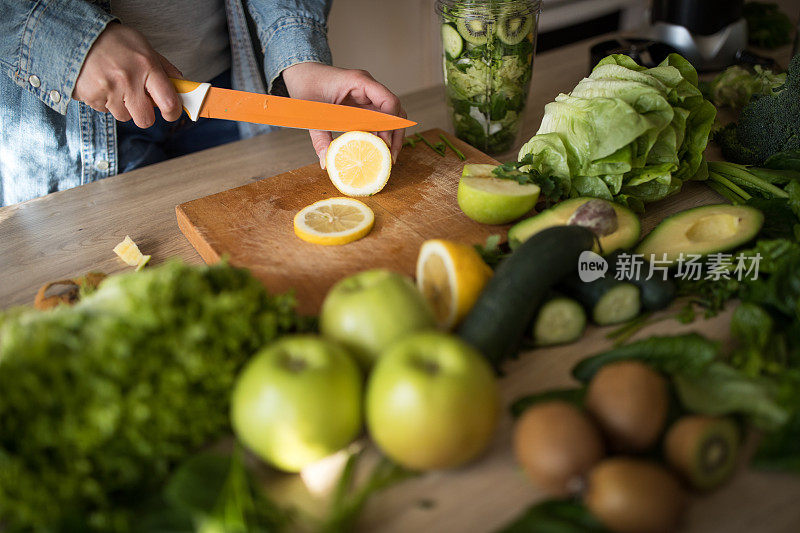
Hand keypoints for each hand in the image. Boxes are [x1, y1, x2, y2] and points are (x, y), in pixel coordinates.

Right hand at [72, 23, 182, 127]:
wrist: (77, 33)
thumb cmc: (115, 41)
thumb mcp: (144, 47)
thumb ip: (163, 68)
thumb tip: (180, 84)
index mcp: (147, 66)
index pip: (169, 102)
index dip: (172, 113)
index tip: (170, 113)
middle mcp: (128, 79)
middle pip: (145, 119)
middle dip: (144, 114)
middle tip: (140, 102)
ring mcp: (108, 89)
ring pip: (123, 116)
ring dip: (122, 106)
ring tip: (116, 85)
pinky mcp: (90, 95)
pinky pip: (103, 110)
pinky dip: (104, 101)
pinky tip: (101, 84)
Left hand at [282, 63, 405, 167]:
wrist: (302, 73)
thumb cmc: (307, 84)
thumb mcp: (312, 111)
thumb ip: (320, 137)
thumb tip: (326, 162)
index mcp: (359, 81)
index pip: (389, 101)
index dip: (390, 123)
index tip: (384, 143)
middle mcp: (369, 89)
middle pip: (396, 111)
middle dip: (396, 135)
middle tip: (390, 158)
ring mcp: (368, 97)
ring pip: (390, 117)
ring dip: (391, 137)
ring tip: (386, 158)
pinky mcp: (364, 106)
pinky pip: (378, 121)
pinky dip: (380, 136)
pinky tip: (375, 150)